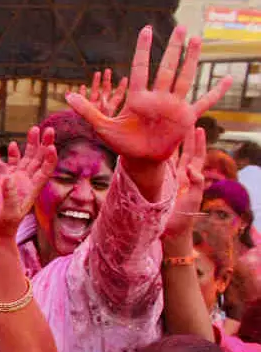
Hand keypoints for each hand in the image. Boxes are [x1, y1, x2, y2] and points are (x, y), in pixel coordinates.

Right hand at [0, 126, 57, 239]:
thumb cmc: (4, 225)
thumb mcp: (9, 213)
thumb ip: (10, 196)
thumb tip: (9, 178)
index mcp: (33, 189)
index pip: (46, 170)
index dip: (50, 158)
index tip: (51, 146)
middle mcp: (28, 182)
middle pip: (39, 159)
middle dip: (44, 144)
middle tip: (49, 129)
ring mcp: (17, 180)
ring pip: (27, 158)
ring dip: (31, 144)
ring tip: (34, 129)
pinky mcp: (5, 181)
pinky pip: (12, 164)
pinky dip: (13, 154)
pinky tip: (12, 144)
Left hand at [66, 26, 231, 162]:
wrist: (139, 159)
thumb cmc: (121, 143)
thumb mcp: (102, 126)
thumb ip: (87, 110)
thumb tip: (66, 96)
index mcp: (138, 97)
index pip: (141, 68)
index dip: (143, 50)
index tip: (146, 30)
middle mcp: (158, 97)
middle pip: (167, 67)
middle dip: (172, 48)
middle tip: (180, 27)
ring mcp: (173, 105)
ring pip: (184, 77)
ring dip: (190, 59)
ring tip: (196, 39)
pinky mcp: (185, 117)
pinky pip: (203, 102)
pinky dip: (215, 92)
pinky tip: (226, 79)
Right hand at [161, 126, 207, 240]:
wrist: (170, 230)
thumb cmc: (184, 217)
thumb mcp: (194, 200)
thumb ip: (197, 184)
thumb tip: (193, 169)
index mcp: (192, 178)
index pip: (196, 156)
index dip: (199, 142)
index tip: (198, 128)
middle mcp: (181, 176)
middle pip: (185, 152)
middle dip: (185, 137)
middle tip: (183, 121)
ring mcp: (170, 179)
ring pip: (172, 157)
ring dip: (171, 144)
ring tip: (168, 130)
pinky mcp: (159, 184)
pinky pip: (159, 167)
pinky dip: (158, 156)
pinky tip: (153, 146)